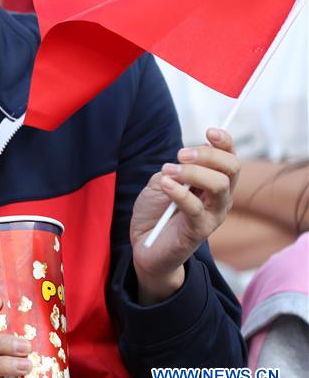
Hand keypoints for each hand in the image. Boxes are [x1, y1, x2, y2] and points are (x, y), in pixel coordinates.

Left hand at [130, 128, 239, 303]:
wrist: (146, 246)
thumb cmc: (155, 212)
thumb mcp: (162, 182)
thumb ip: (175, 169)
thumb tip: (187, 157)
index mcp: (212, 182)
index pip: (229, 158)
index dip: (224, 142)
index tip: (210, 131)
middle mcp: (220, 198)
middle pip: (231, 169)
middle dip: (208, 155)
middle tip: (180, 154)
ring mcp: (213, 215)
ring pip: (220, 186)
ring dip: (193, 172)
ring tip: (168, 171)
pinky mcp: (200, 231)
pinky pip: (196, 208)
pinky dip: (179, 192)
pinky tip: (166, 185)